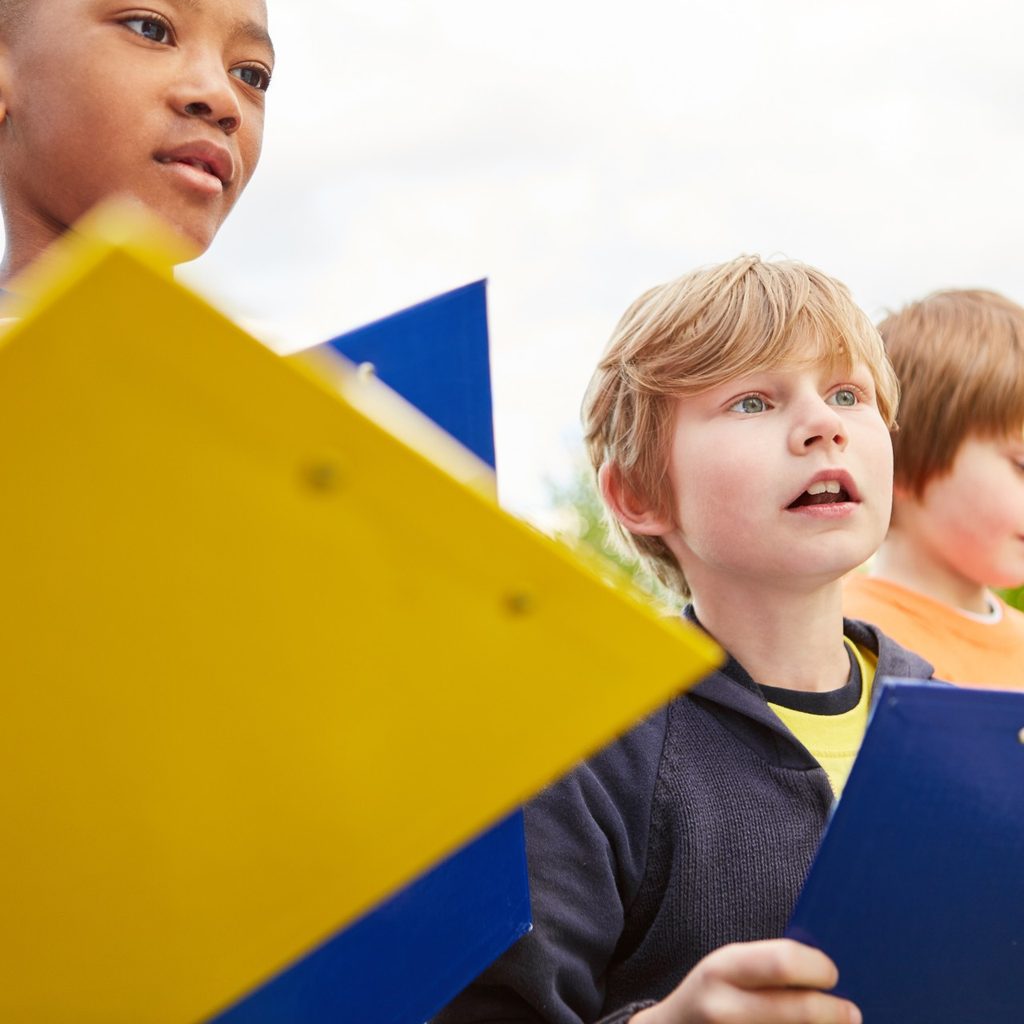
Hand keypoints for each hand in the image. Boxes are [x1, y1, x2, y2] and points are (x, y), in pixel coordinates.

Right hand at [631, 939, 860, 1023]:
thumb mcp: (729, 970)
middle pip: (800, 1010)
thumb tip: (831, 974)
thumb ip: (769, 967)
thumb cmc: (712, 997)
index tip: (832, 974)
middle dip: (835, 1012)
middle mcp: (723, 1009)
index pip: (784, 962)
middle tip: (852, 1013)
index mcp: (722, 969)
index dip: (817, 967)